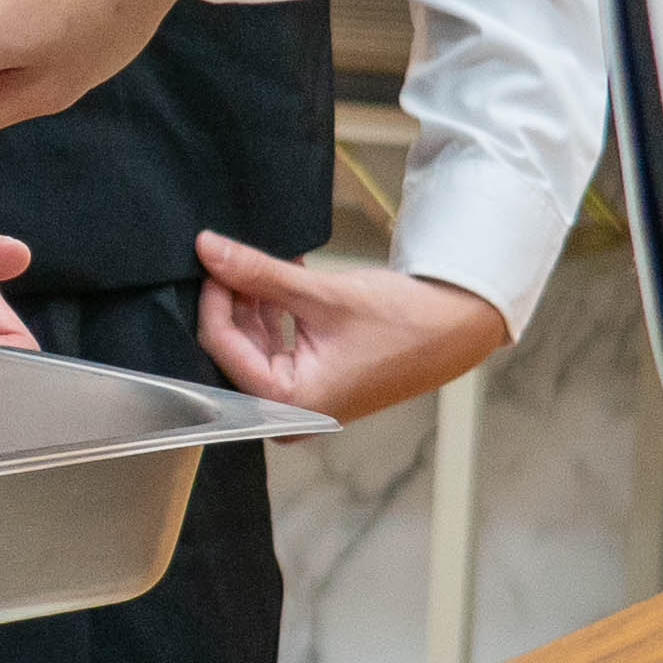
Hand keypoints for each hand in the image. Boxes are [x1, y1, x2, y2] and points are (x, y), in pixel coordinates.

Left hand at [194, 234, 509, 423]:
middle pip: (233, 348)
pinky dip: (272, 314)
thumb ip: (259, 273)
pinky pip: (274, 347)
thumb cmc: (400, 322)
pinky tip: (278, 281)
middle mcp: (286, 413)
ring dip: (252, 304)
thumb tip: (208, 248)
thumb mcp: (321, 294)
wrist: (454, 330)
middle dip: (232, 301)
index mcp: (286, 404)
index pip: (222, 346)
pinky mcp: (310, 385)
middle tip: (232, 256)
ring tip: (261, 265)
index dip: (214, 298)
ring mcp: (299, 402)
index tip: (212, 256)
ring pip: (252, 345)